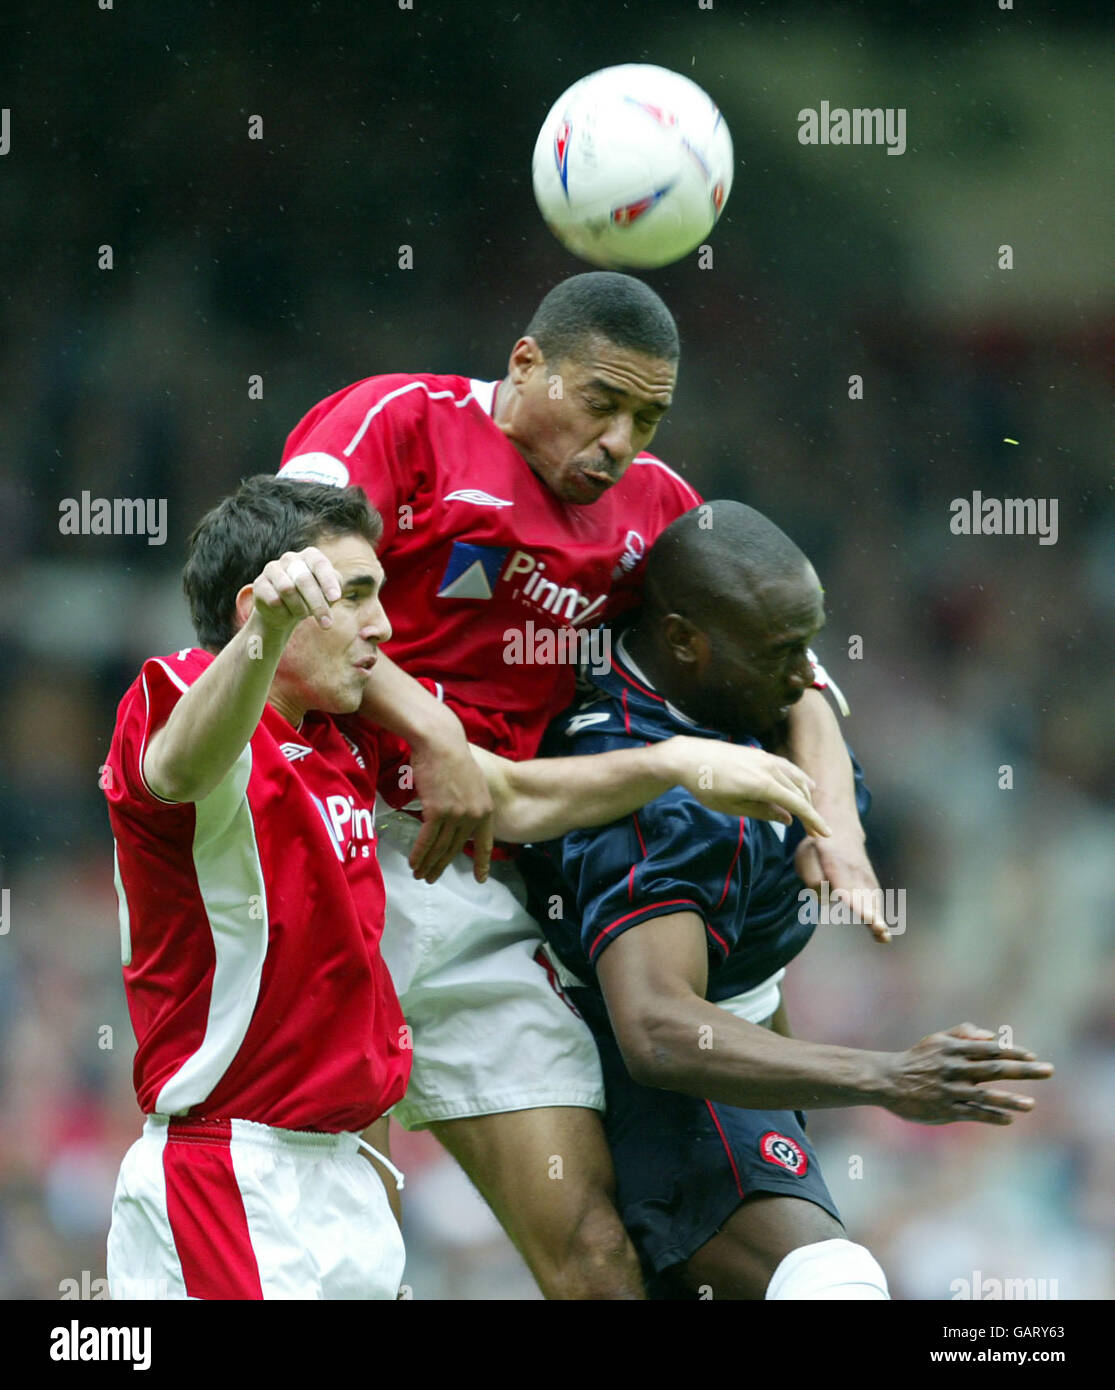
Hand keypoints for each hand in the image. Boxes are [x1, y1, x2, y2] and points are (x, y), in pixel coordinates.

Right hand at [252, 546, 341, 632]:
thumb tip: (334, 597)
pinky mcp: (260, 584)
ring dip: (299, 608)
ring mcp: (273, 569)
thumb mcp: (328, 593)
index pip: (320, 565)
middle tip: (327, 624)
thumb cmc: (312, 598)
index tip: (335, 599)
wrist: (285, 610)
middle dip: (317, 604)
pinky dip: (284, 612)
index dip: (328, 582)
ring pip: (287, 589)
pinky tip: (286, 613)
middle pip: (304, 580)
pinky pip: (274, 601)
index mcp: (310, 556)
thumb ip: (335, 590)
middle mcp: (291, 558)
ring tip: (303, 614)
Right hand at [408, 717, 493, 883]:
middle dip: (442, 865)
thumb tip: (459, 816)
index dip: (482, 862)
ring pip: (440, 847)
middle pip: (456, 848)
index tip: (480, 879)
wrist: (440, 741)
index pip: (485, 842)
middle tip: (431, 877)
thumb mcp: (471, 781)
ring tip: (420, 874)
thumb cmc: (451, 756)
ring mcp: (457, 814)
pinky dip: (419, 854)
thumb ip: (469, 802)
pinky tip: (413, 863)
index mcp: (485, 808)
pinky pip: (427, 840)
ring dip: (428, 863)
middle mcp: (473, 814)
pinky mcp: (438, 811)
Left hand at [669, 737, 830, 838]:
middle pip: (799, 792)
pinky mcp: (760, 754)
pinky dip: (798, 778)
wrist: (689, 758)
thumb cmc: (706, 786)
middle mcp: (769, 768)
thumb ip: (762, 812)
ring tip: (811, 811)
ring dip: (806, 795)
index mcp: (763, 784)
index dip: (813, 819)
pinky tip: (804, 784)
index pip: (797, 804)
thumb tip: (787, 819)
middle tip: (815, 831)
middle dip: (810, 812)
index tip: (825, 833)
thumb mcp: (732, 807)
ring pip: (796, 778)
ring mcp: (765, 758)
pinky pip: (787, 767)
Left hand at [795, 835, 890, 942]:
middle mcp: (854, 870)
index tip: (864, 915)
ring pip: (872, 899)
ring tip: (884, 937)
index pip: (845, 886)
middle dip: (870, 913)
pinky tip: (883, 934)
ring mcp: (865, 875)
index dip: (855, 901)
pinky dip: (880, 916)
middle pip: (863, 895)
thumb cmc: (817, 848)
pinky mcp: (870, 882)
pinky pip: (875, 900)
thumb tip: (826, 897)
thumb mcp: (805, 857)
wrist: (841, 829)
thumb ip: (812, 878)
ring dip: (878, 919)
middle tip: (879, 929)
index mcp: (835, 862)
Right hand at [882, 1023, 1053, 1124]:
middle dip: (1023, 1070)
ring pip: (985, 1095)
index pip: (989, 1048)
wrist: (887, 1080)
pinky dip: (991, 1117)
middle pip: (994, 1069)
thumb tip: (992, 1035)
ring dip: (1010, 1100)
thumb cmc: (917, 1059)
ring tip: (1031, 1105)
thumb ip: (963, 1035)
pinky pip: (972, 1114)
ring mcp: (949, 1090)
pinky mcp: (944, 1109)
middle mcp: (953, 1068)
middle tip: (1049, 1070)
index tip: (1033, 1057)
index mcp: (952, 1049)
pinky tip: (1009, 1120)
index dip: (1013, 1052)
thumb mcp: (937, 1040)